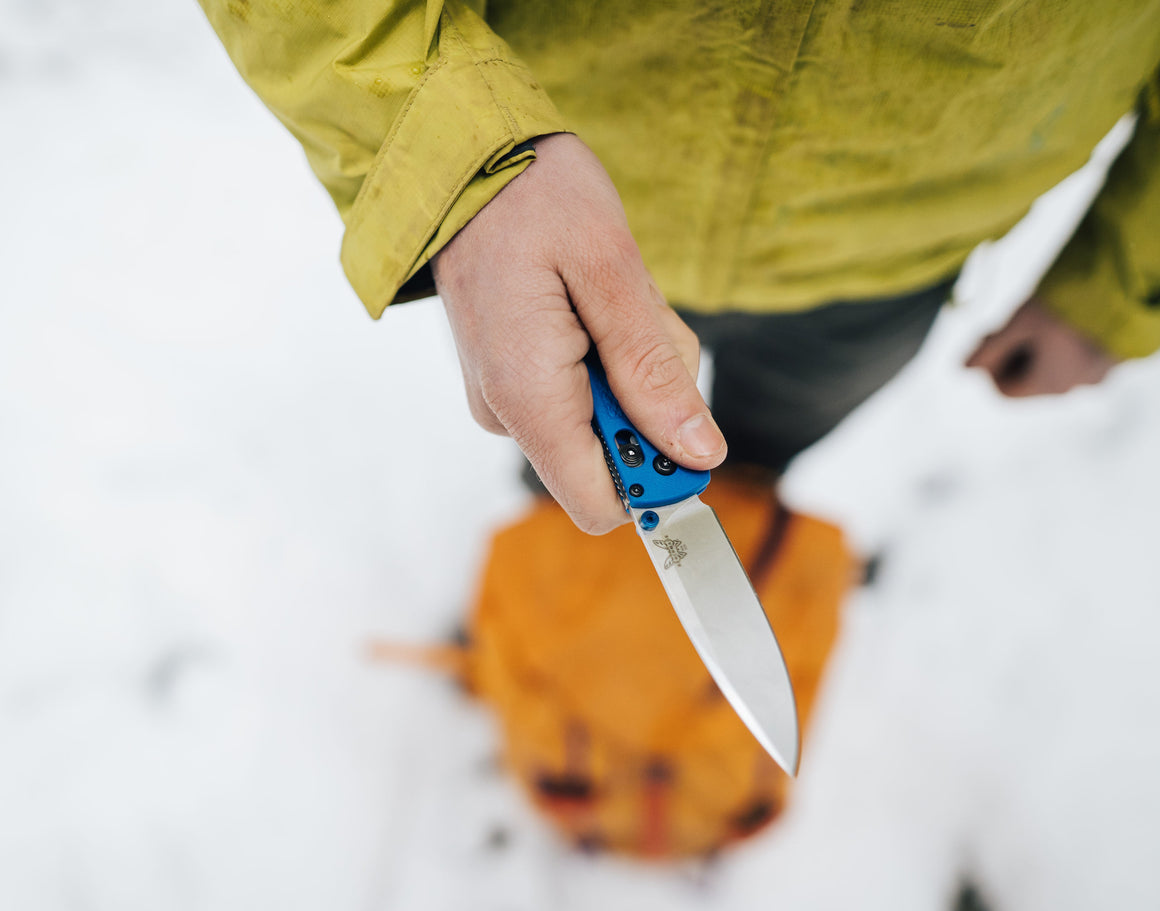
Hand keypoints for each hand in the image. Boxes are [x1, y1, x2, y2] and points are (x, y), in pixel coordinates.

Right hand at [431, 133, 724, 533]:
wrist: (461, 156)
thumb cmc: (532, 196)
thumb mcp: (611, 271)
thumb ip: (652, 371)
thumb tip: (698, 453)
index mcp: (528, 398)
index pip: (601, 505)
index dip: (657, 477)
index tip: (681, 414)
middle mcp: (509, 413)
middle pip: (615, 455)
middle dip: (650, 395)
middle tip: (638, 313)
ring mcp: (505, 397)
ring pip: (605, 417)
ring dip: (632, 361)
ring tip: (607, 291)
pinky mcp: (511, 378)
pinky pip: (581, 389)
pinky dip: (605, 350)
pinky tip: (587, 295)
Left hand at [965, 298, 1117, 397]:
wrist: (1133, 283)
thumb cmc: (1069, 303)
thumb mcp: (1019, 322)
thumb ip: (987, 348)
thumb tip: (958, 370)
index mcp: (1049, 385)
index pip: (1003, 391)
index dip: (988, 366)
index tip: (987, 336)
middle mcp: (1075, 387)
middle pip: (1028, 379)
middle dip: (1011, 354)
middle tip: (1006, 322)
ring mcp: (1099, 373)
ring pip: (1053, 367)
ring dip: (1035, 347)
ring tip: (1035, 315)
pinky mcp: (1116, 356)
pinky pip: (1078, 357)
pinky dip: (1062, 343)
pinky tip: (1062, 315)